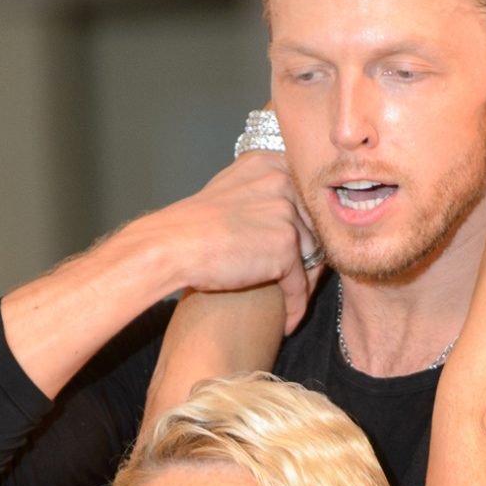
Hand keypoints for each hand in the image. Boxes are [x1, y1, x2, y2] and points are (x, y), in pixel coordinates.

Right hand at [127, 143, 320, 328]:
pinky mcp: (286, 247)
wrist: (171, 246)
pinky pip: (300, 285)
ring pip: (312, 257)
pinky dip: (295, 307)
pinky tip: (286, 322)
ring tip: (290, 304)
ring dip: (302, 285)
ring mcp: (286, 214)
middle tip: (300, 286)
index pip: (305, 200)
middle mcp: (283, 182)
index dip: (304, 230)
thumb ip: (261, 193)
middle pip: (313, 228)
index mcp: (271, 163)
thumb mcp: (230, 190)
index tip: (301, 255)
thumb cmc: (191, 226)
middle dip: (308, 260)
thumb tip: (290, 213)